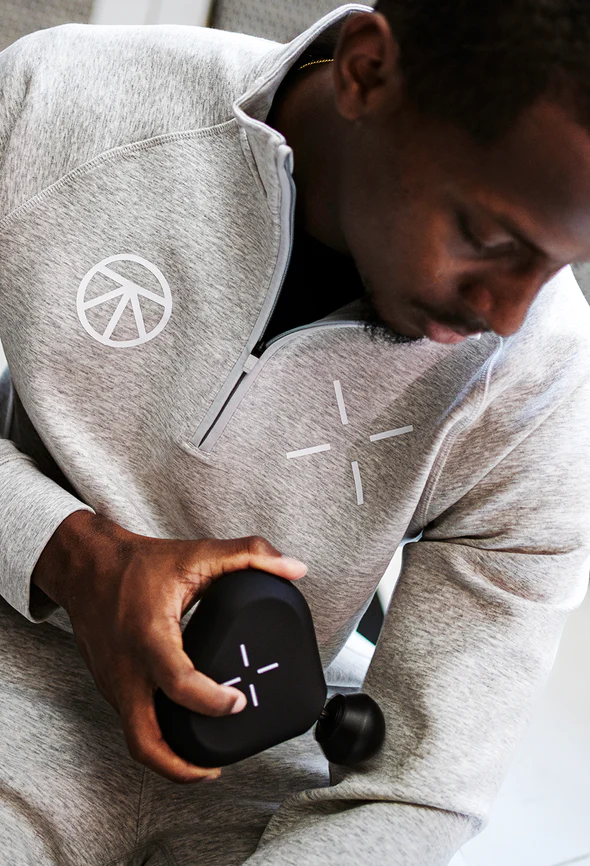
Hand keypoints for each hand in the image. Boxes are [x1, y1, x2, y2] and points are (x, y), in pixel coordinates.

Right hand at [32, 511, 306, 782]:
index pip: (178, 682)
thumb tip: (295, 568)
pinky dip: (156, 735)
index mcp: (150, 636)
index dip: (211, 701)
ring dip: (168, 756)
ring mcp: (114, 681)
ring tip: (203, 760)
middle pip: (144, 740)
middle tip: (215, 768)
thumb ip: (249, 554)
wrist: (85, 566)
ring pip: (136, 738)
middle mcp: (127, 668)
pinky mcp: (110, 685)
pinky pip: (131, 722)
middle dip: (180, 765)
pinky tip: (182, 729)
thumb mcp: (197, 552)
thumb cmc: (137, 563)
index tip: (237, 703)